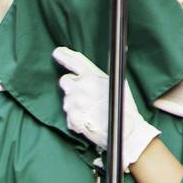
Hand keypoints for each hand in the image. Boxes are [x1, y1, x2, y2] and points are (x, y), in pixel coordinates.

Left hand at [54, 47, 159, 169]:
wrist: (125, 131)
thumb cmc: (124, 107)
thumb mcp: (118, 84)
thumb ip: (103, 75)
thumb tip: (108, 56)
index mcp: (93, 77)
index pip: (75, 62)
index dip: (64, 56)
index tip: (57, 52)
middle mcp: (80, 88)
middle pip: (64, 80)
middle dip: (71, 85)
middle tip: (84, 93)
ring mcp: (74, 104)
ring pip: (66, 99)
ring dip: (75, 103)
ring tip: (91, 109)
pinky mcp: (71, 118)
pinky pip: (69, 115)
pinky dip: (76, 117)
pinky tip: (89, 119)